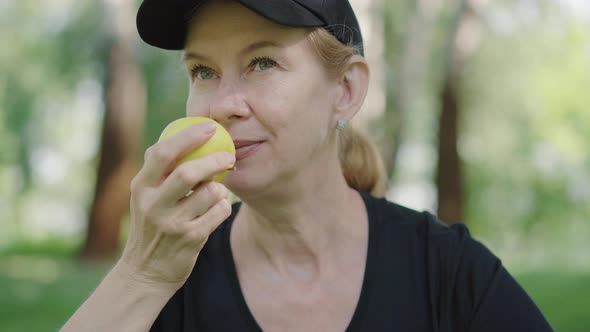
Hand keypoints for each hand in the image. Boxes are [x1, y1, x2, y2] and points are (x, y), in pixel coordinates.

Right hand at [118, 122, 234, 290]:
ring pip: (209, 192)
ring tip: (217, 190)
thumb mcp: (144, 196)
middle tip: (229, 156)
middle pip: (188, 172)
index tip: (209, 127)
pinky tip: (218, 207)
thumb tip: (182, 135)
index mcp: (140, 187)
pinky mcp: (190, 239)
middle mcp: (153, 204)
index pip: (163, 153)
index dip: (188, 136)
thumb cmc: (151, 223)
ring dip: (220, 187)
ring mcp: (172, 223)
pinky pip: (219, 212)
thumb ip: (159, 170)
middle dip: (214, 160)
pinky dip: (223, 205)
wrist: (146, 270)